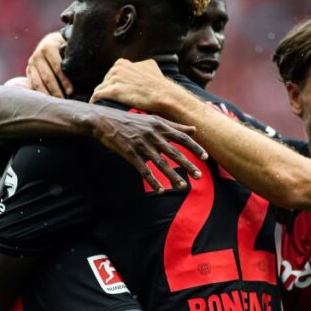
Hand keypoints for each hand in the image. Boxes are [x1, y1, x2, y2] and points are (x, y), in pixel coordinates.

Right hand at [26, 32, 70, 97]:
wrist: (49, 42)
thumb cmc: (64, 47)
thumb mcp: (68, 47)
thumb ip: (72, 57)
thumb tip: (82, 72)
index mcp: (48, 48)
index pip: (58, 69)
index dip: (65, 81)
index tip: (71, 92)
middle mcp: (37, 55)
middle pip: (48, 78)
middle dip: (57, 91)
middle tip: (64, 101)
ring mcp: (31, 63)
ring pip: (38, 83)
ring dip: (47, 95)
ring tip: (56, 103)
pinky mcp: (28, 70)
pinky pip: (32, 84)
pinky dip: (39, 94)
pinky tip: (46, 101)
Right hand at [88, 106, 207, 192]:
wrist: (105, 121)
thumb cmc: (131, 121)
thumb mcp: (153, 119)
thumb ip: (174, 126)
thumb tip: (194, 129)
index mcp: (160, 126)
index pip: (182, 137)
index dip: (195, 147)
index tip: (206, 157)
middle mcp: (153, 135)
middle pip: (174, 152)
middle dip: (187, 165)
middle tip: (198, 176)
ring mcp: (142, 145)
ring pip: (161, 163)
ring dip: (172, 176)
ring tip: (182, 187)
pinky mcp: (130, 154)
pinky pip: (144, 170)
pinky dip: (152, 181)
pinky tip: (160, 190)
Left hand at [91, 59, 189, 114]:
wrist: (163, 94)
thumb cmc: (158, 83)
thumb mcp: (149, 66)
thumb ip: (140, 65)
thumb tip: (139, 66)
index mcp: (123, 62)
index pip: (112, 72)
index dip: (113, 82)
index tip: (115, 90)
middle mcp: (117, 68)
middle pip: (105, 80)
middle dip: (107, 89)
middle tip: (109, 99)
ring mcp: (114, 79)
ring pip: (100, 88)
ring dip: (100, 96)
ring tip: (100, 104)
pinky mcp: (113, 91)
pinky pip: (97, 95)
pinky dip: (94, 100)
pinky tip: (94, 106)